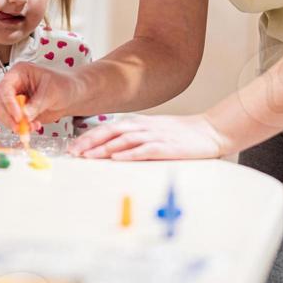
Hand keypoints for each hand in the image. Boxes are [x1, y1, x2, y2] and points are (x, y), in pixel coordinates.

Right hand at [0, 62, 83, 129]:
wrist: (72, 95)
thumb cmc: (64, 85)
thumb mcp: (52, 93)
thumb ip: (37, 104)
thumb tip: (24, 116)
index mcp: (19, 73)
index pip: (5, 88)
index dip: (9, 104)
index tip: (18, 117)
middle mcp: (13, 85)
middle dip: (8, 117)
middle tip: (19, 127)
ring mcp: (14, 99)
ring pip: (4, 114)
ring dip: (14, 124)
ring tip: (31, 127)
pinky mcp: (19, 112)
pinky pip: (13, 122)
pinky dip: (21, 128)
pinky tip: (34, 126)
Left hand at [68, 114, 226, 160]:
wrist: (209, 131)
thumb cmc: (180, 134)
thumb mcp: (153, 130)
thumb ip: (133, 136)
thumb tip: (110, 148)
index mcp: (139, 123)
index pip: (108, 128)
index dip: (89, 137)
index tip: (74, 147)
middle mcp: (144, 127)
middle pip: (112, 132)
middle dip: (91, 142)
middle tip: (75, 152)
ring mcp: (156, 136)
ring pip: (125, 140)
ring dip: (106, 148)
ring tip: (90, 156)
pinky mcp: (168, 147)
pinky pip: (146, 150)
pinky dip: (130, 154)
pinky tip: (118, 159)